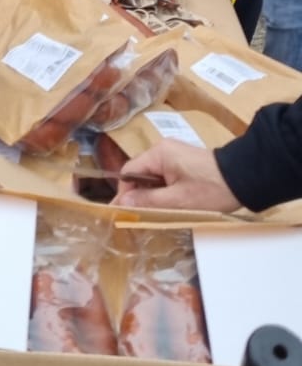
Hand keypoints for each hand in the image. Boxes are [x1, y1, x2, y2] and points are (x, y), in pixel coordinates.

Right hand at [113, 142, 239, 212]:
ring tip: (155, 213)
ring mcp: (174, 154)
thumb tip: (122, 202)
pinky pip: (165, 176)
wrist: (244, 178)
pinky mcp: (184, 162)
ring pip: (153, 176)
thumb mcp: (177, 200)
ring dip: (152, 194)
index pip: (129, 170)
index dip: (124, 191)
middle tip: (140, 216)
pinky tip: (169, 204)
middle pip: (140, 173)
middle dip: (138, 194)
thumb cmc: (210, 189)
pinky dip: (163, 190)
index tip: (124, 211)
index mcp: (158, 153)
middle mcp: (163, 149)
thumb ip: (148, 200)